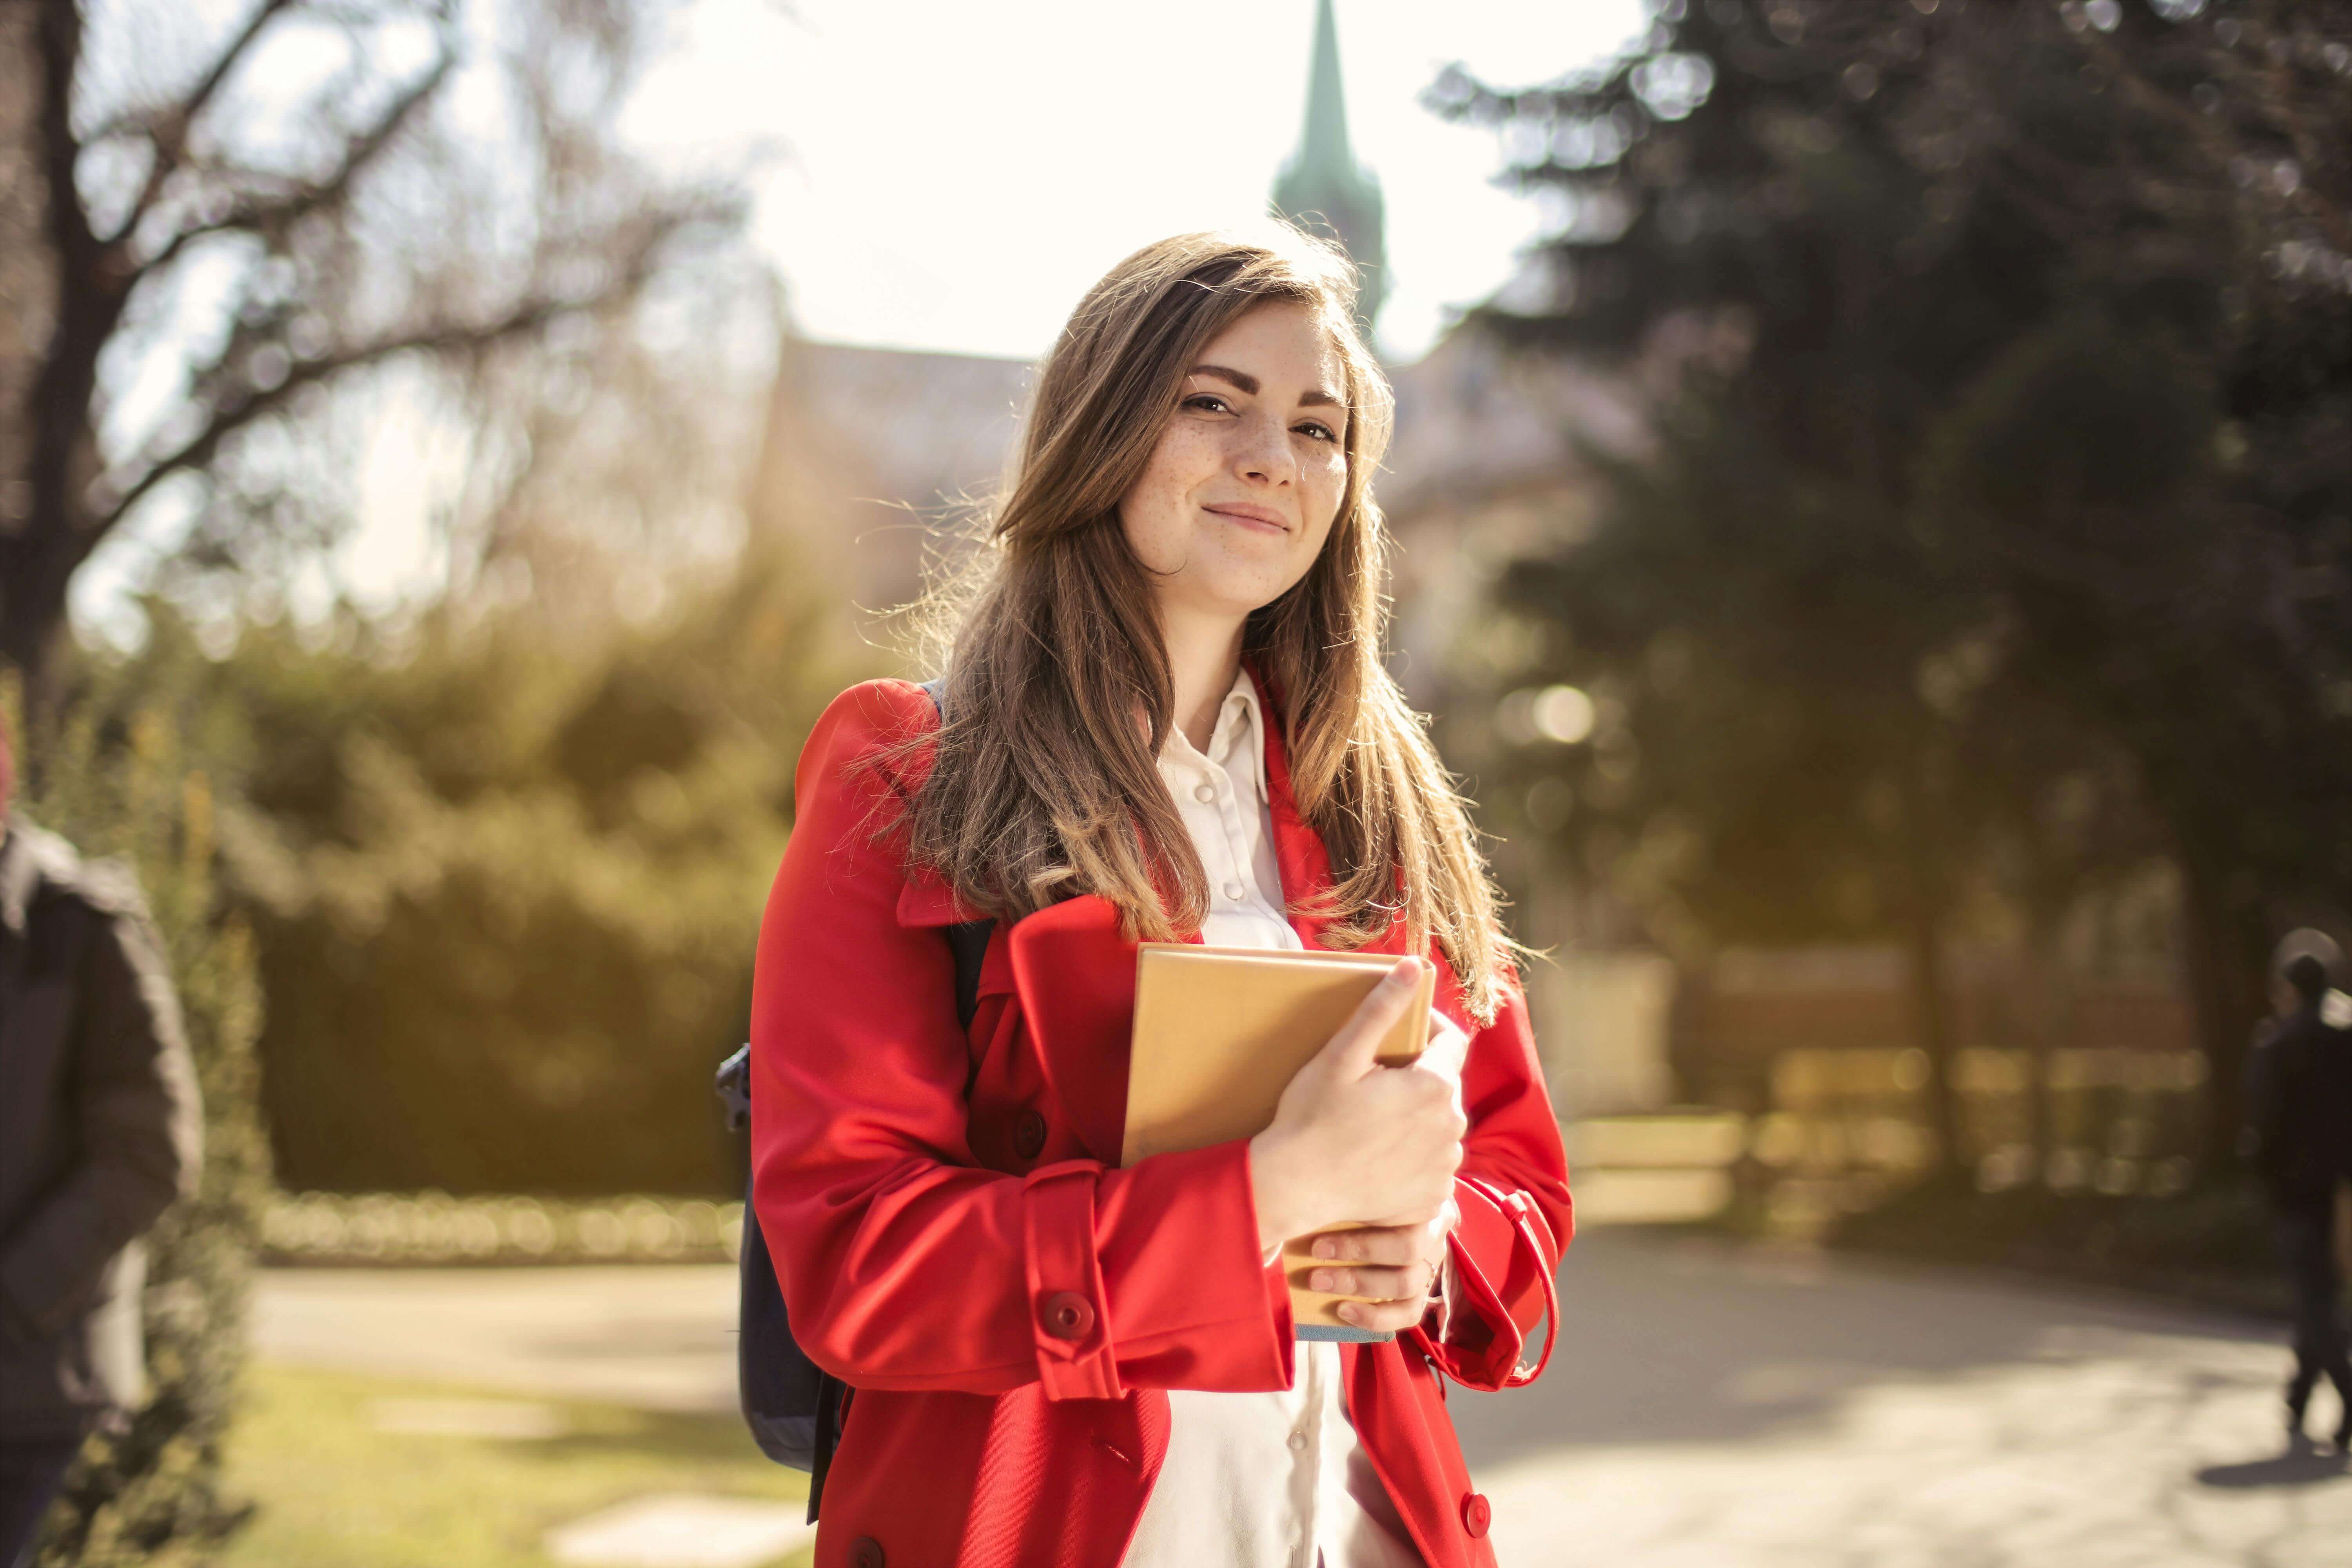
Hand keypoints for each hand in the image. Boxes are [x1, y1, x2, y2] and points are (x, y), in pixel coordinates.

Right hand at [1247, 957, 1466, 1250]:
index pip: (1452, 1041)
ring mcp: (1444, 1166)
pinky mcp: (1433, 1197)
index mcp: (1435, 1086)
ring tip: (1374, 1122)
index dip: (1428, 1030)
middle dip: (1418, 1076)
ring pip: (1439, 1125)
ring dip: (1417, 1117)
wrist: (1292, 1189)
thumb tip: (1412, 966)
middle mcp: (1451, 1127)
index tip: (1398, 1035)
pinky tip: (1379, 1156)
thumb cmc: (1311, 1118)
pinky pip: (1432, 1164)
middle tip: (1373, 1082)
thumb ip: (1382, 1009)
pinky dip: (1413, 1157)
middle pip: (1444, 1085)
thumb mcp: (1341, 1056)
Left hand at [1306, 1201, 1457, 1333]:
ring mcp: (1431, 1265)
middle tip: (1316, 1251)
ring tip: (1319, 1282)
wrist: (1386, 1214)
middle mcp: (1434, 1232)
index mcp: (1424, 1200)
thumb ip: (1348, 1199)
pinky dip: (1374, 1316)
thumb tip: (1307, 1210)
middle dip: (1357, 1251)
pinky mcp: (1423, 1294)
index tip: (1321, 1232)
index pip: (1406, 1209)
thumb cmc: (1367, 1197)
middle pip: (1408, 1247)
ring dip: (1359, 1284)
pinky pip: (1408, 1314)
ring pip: (1407, 1283)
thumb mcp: (1363, 1189)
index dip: (1364, 1219)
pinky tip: (1342, 1311)